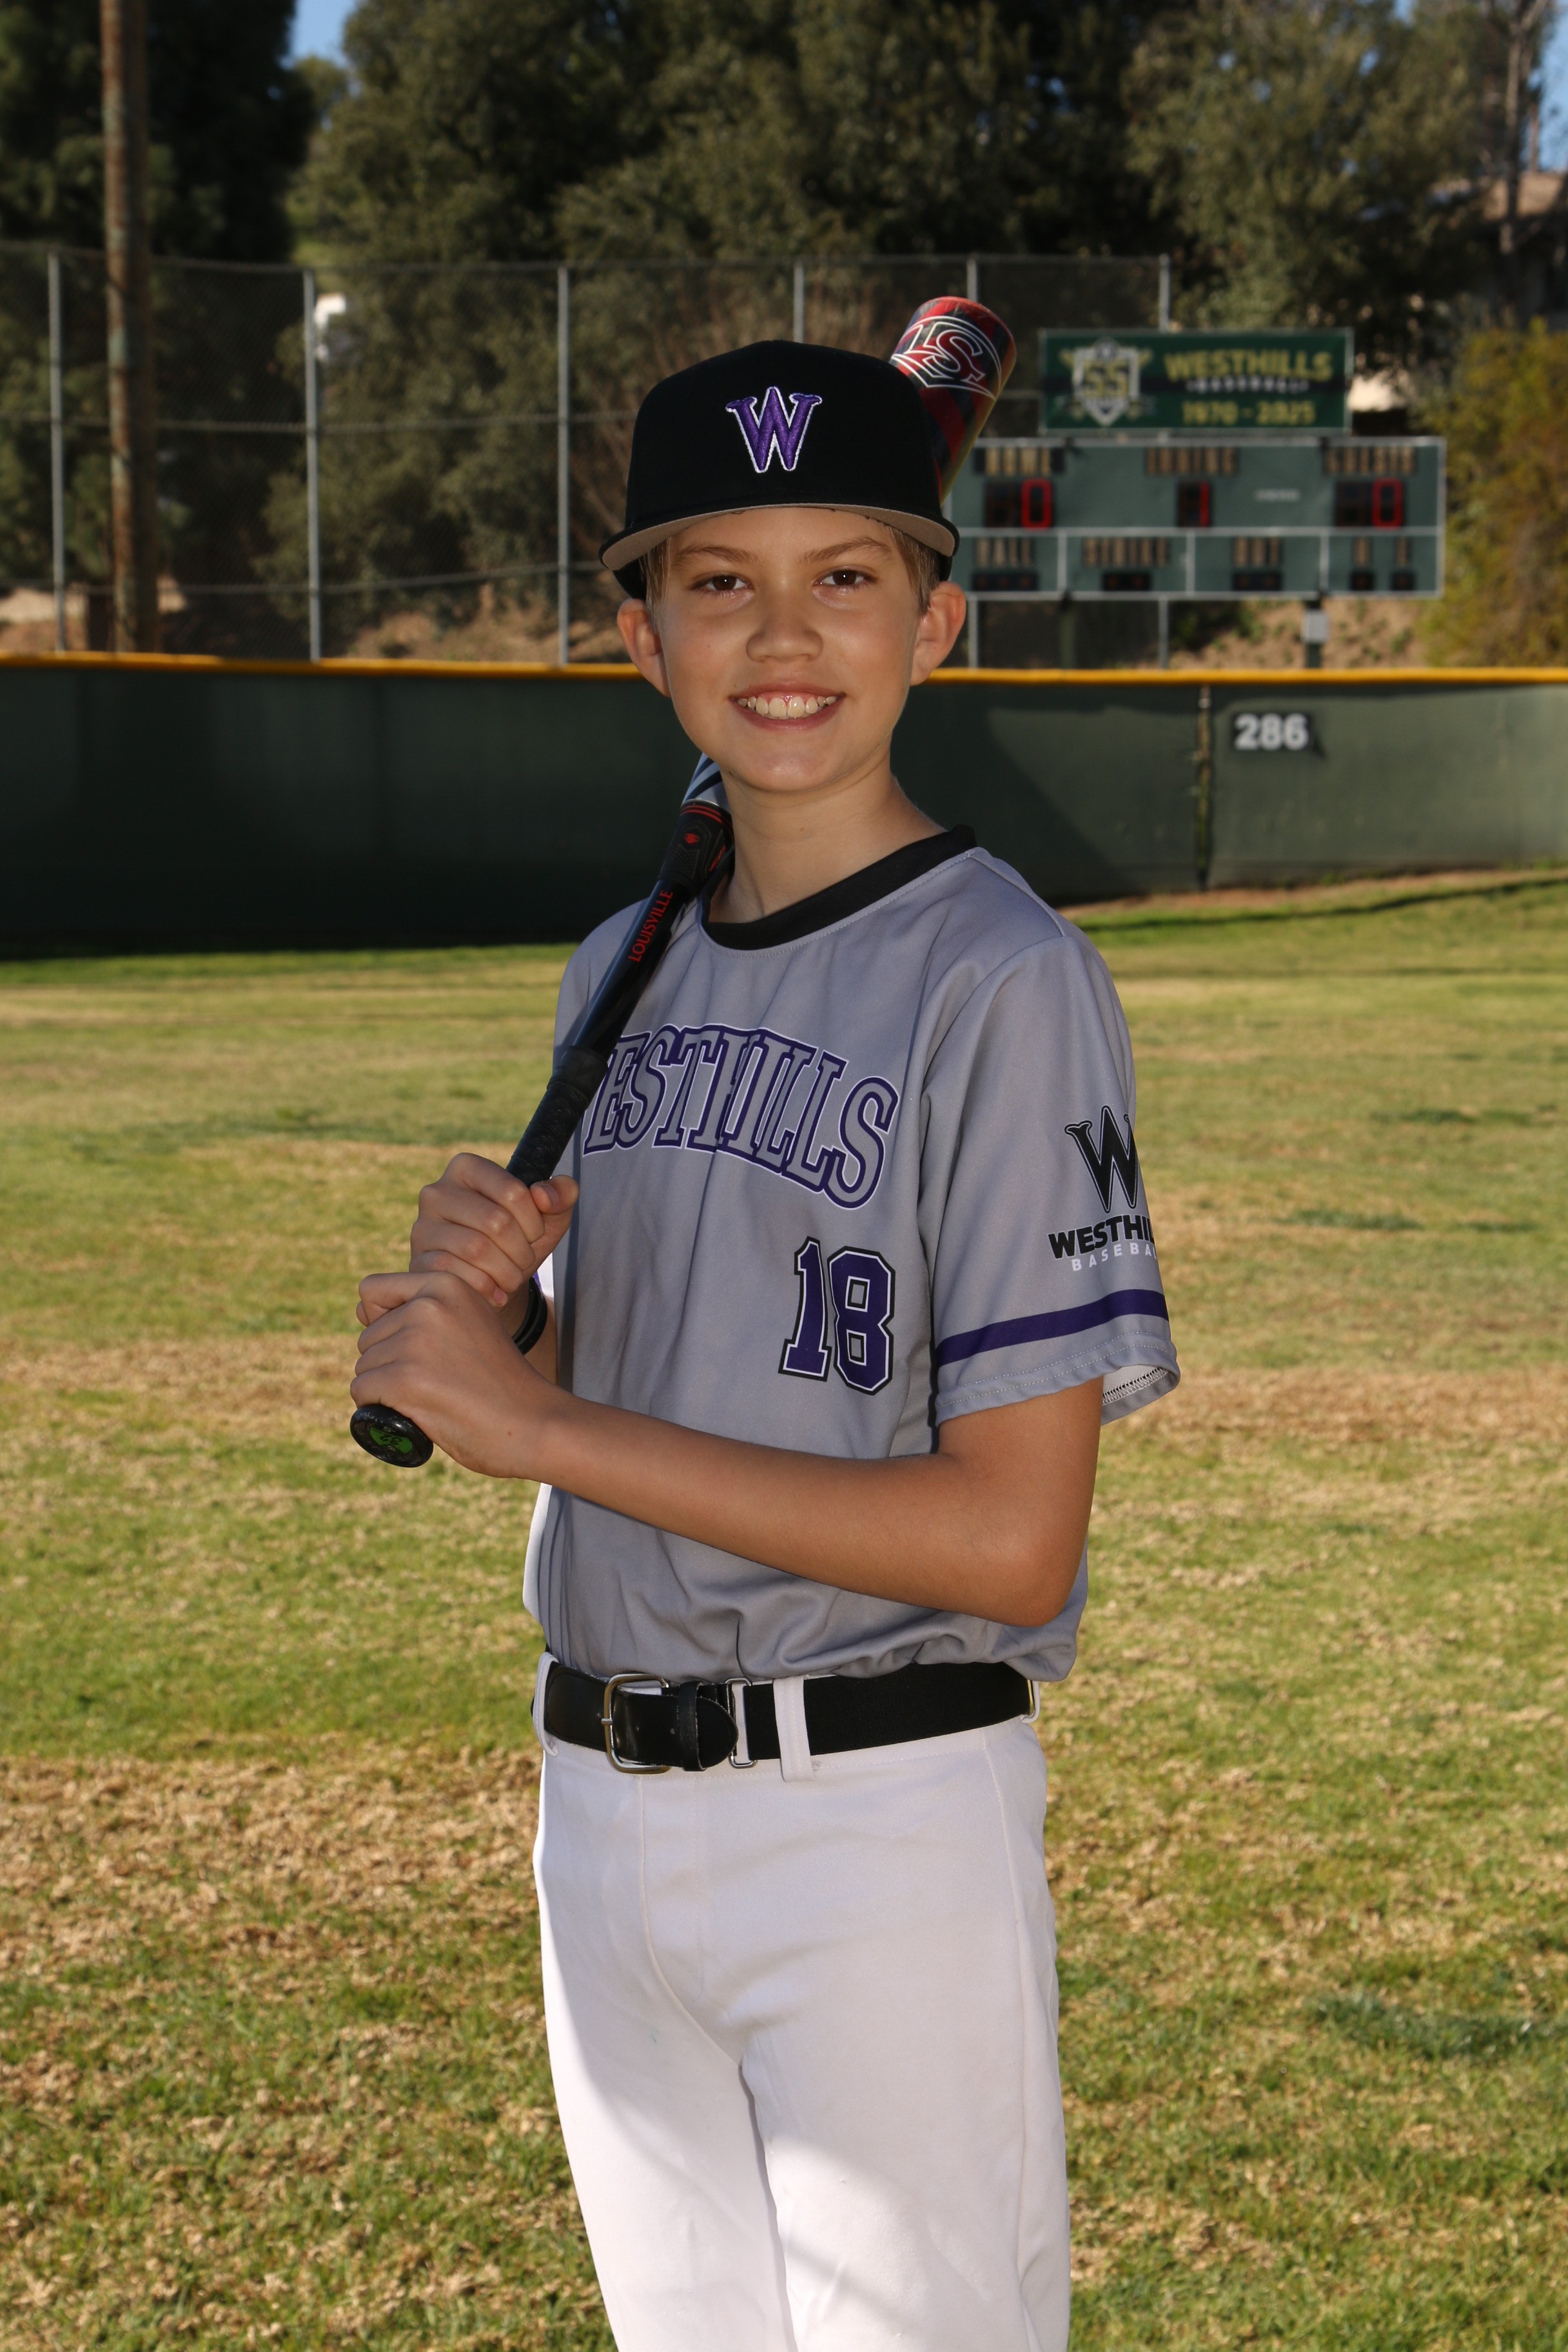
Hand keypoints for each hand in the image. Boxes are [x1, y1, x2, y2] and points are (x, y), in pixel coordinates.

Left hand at [350, 1270, 561, 1476]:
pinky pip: (363, 1392)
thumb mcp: (470, 1323)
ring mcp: (416, 1341)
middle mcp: (428, 1305)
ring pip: (365, 1367)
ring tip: (434, 1399)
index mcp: (446, 1284)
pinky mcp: (405, 1378)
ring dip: (386, 1390)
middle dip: (388, 1364)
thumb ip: (429, 1310)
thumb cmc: (500, 1381)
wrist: (534, 1422)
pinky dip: (379, 1410)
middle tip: (436, 1383)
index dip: (378, 1322)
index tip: (409, 1350)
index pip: (371, 1291)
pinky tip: (416, 1413)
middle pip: (367, 1337)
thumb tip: (361, 1310)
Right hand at [393, 1153, 577, 1315]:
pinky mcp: (418, 1261)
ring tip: (512, 1278)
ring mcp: (423, 1227)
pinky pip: (456, 1274)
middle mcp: (436, 1191)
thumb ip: (562, 1193)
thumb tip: (543, 1195)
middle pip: (496, 1221)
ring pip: (476, 1249)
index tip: (535, 1233)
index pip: (512, 1191)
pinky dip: (485, 1288)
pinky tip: (495, 1293)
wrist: (492, 1281)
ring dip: (506, 1271)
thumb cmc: (519, 1240)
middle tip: (525, 1260)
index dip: (534, 1220)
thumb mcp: (549, 1216)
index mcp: (466, 1168)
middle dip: (522, 1250)